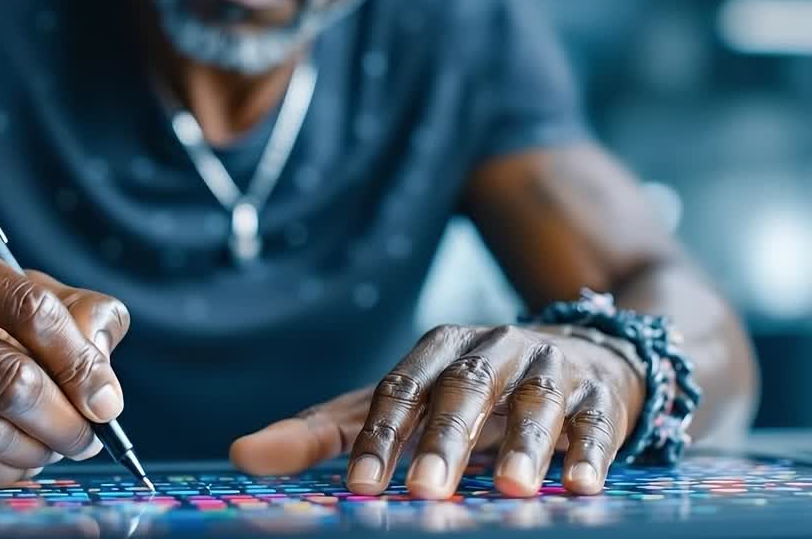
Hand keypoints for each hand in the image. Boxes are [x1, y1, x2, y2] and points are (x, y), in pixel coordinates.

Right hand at [0, 230, 129, 485]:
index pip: (30, 309)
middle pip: (10, 379)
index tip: (106, 403)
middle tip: (87, 438)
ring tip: (54, 447)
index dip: (79, 364)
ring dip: (37, 451)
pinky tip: (18, 459)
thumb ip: (82, 317)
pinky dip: (4, 471)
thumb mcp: (29, 293)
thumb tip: (102, 387)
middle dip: (64, 421)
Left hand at [230, 324, 643, 497]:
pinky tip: (580, 485)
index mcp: (435, 350)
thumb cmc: (467, 394)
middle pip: (462, 390)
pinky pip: (594, 421)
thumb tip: (241, 455)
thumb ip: (323, 432)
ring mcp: (547, 368)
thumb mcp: (395, 405)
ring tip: (514, 490)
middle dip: (444, 441)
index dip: (380, 436)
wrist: (579, 358)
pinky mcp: (597, 394)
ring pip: (534, 402)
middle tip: (426, 491)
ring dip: (525, 446)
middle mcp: (490, 349)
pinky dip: (588, 452)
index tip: (362, 487)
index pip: (399, 389)